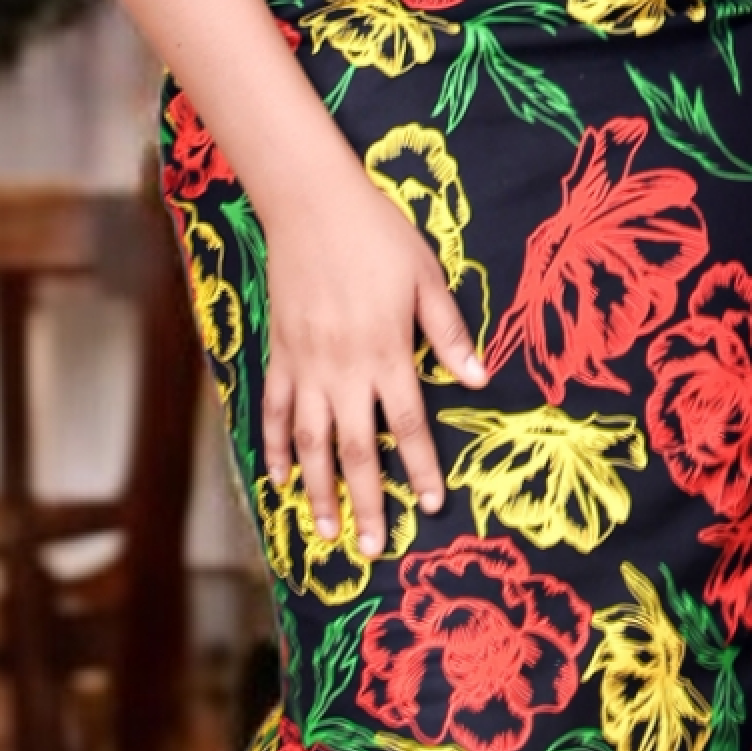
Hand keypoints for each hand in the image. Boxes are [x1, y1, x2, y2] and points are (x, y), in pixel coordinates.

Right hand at [257, 152, 485, 553]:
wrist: (310, 203)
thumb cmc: (377, 236)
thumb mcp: (427, 277)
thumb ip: (450, 332)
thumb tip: (478, 378)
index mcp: (387, 352)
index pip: (409, 424)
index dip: (422, 467)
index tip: (432, 503)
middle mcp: (344, 369)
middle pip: (357, 449)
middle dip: (368, 501)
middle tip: (373, 547)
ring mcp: (306, 365)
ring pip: (310, 441)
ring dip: (319, 490)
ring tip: (325, 533)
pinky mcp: (279, 354)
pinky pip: (274, 411)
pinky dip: (274, 449)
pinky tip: (280, 481)